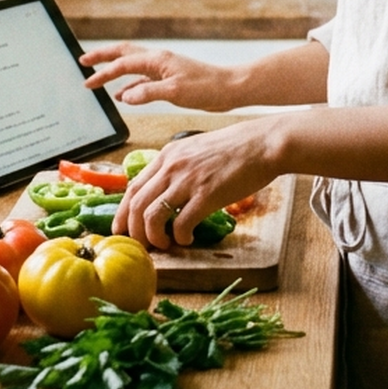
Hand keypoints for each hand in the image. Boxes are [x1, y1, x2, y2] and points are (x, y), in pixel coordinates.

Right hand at [79, 43, 239, 109]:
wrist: (230, 89)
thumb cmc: (207, 88)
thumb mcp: (175, 92)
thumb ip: (149, 93)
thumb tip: (125, 96)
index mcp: (157, 60)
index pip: (123, 64)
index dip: (103, 72)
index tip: (87, 81)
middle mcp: (158, 61)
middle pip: (124, 54)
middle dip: (103, 57)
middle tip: (84, 61)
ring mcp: (164, 70)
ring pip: (132, 67)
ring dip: (115, 72)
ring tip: (98, 78)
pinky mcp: (170, 81)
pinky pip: (142, 81)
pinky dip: (130, 86)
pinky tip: (123, 96)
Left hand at [113, 120, 278, 249]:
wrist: (264, 143)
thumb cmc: (237, 148)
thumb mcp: (197, 150)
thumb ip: (179, 167)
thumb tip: (167, 192)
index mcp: (168, 155)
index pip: (132, 187)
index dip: (123, 213)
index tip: (123, 229)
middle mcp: (172, 166)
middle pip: (135, 205)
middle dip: (134, 231)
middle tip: (143, 245)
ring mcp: (188, 180)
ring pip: (151, 216)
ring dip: (154, 237)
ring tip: (165, 244)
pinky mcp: (206, 195)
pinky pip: (181, 223)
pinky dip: (180, 237)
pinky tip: (188, 239)